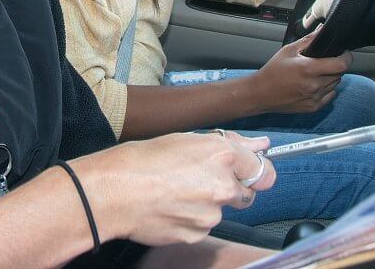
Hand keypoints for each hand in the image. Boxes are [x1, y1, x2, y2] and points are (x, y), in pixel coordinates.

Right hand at [74, 131, 275, 246]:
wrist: (111, 193)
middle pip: (245, 193)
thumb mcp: (183, 139)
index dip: (254, 170)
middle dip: (228, 187)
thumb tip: (259, 144)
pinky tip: (168, 205)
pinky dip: (190, 218)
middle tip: (196, 179)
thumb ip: (228, 144)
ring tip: (173, 191)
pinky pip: (202, 225)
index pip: (263, 169)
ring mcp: (211, 215)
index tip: (248, 171)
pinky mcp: (198, 234)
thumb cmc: (139, 161)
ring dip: (205, 202)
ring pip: (220, 210)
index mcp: (221, 155)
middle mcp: (223, 186)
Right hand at [250, 29, 351, 113]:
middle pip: (339, 74)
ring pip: (335, 85)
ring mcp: (315, 98)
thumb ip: (308, 40)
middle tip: (323, 62)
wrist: (260, 93)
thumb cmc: (273, 71)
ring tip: (316, 74)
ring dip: (330, 78)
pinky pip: (330, 96)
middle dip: (335, 66)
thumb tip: (323, 30)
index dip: (346, 57)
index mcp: (308, 69)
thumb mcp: (288, 51)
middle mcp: (314, 85)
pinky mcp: (314, 107)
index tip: (343, 53)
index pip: (341, 64)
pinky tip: (313, 85)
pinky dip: (326, 89)